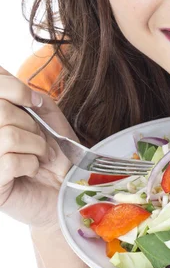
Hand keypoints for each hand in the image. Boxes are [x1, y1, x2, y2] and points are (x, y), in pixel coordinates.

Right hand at [0, 65, 76, 234]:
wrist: (66, 188)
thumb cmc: (54, 150)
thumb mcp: (45, 113)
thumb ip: (25, 93)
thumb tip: (7, 80)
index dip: (14, 89)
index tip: (33, 102)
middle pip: (1, 111)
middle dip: (30, 124)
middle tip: (38, 139)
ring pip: (8, 136)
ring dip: (35, 146)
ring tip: (38, 156)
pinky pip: (10, 162)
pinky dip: (30, 164)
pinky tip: (31, 170)